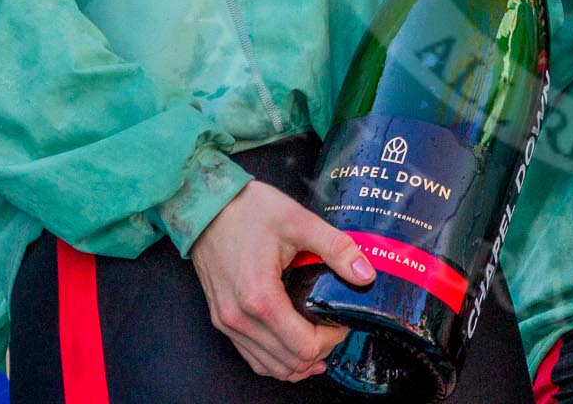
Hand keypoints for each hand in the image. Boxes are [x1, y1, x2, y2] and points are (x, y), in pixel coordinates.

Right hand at [189, 181, 372, 381]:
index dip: (332, 339)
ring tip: (320, 338)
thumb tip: (366, 274)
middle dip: (320, 350)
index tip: (343, 320)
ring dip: (299, 361)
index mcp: (260, 297)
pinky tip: (294, 347)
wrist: (207, 205)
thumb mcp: (300, 221)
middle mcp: (239, 318)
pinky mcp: (221, 319)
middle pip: (290, 362)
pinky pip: (251, 356)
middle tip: (335, 326)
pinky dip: (276, 359)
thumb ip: (336, 248)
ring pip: (270, 366)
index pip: (304, 346)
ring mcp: (227, 322)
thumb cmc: (250, 210)